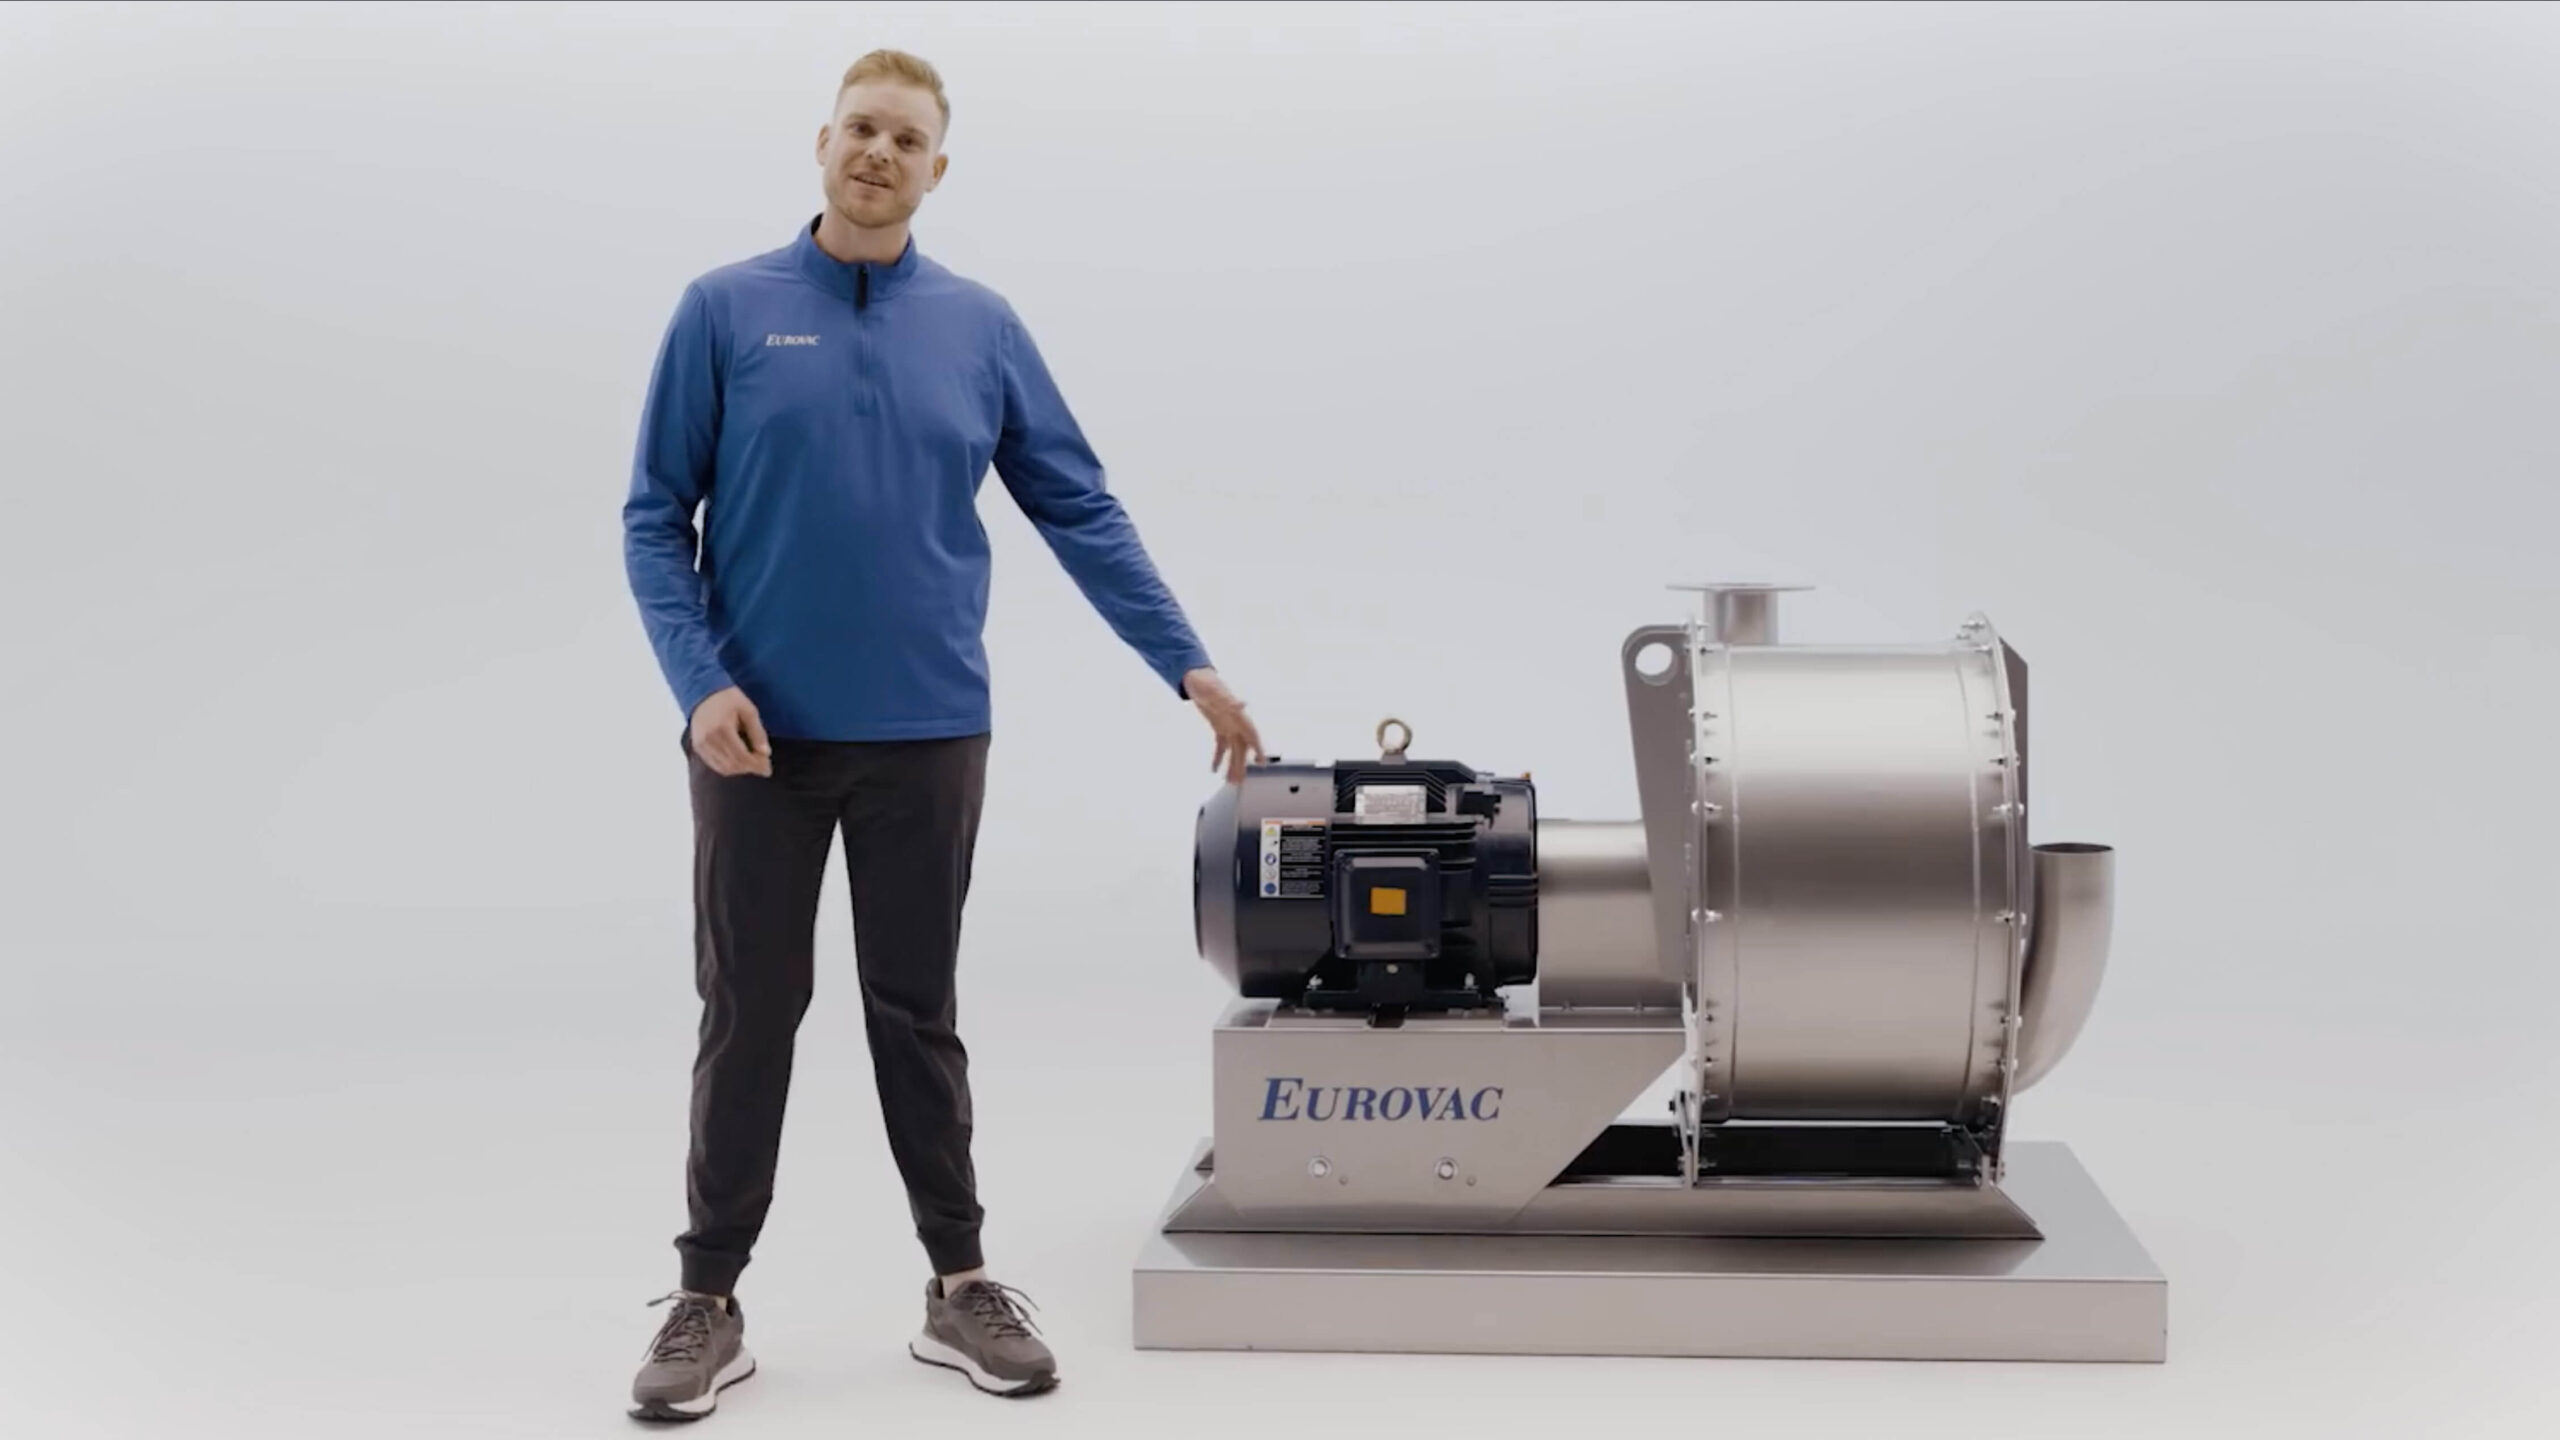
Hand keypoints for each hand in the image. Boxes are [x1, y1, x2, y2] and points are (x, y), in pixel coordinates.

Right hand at [690, 686, 772, 777]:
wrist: (704, 692)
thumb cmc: (729, 699)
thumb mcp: (749, 711)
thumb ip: (757, 732)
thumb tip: (766, 753)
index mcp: (723, 729)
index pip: (742, 756)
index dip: (756, 765)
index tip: (768, 768)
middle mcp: (709, 739)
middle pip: (733, 764)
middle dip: (750, 768)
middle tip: (763, 767)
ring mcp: (701, 745)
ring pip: (724, 768)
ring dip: (740, 770)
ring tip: (753, 765)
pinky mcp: (698, 747)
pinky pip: (714, 765)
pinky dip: (728, 768)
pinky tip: (739, 763)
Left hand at [1185, 667, 1263, 783]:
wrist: (1194, 676)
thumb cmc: (1205, 682)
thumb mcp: (1214, 690)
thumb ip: (1227, 698)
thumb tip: (1242, 704)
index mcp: (1237, 714)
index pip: (1252, 734)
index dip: (1259, 748)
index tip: (1263, 762)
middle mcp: (1235, 721)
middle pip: (1242, 747)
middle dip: (1242, 764)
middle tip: (1240, 781)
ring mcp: (1228, 724)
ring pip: (1233, 749)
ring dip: (1232, 764)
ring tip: (1230, 781)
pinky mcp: (1218, 726)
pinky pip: (1221, 746)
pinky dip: (1218, 757)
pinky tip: (1214, 769)